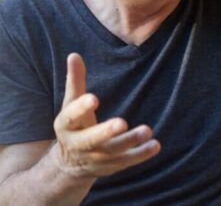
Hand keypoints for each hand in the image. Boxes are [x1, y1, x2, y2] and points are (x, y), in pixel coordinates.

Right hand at [52, 53, 160, 178]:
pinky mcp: (111, 165)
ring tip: (147, 130)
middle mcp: (78, 145)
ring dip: (130, 142)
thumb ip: (75, 81)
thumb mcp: (70, 104)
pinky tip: (155, 145)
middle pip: (91, 140)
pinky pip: (126, 161)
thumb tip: (74, 55)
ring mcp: (95, 158)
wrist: (70, 164)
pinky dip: (141, 155)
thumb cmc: (75, 124)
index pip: (71, 116)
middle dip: (106, 132)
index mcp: (66, 126)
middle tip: (122, 122)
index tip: (94, 98)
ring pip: (113, 152)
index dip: (81, 108)